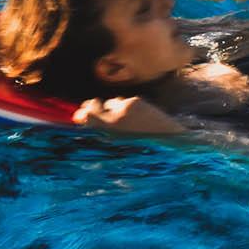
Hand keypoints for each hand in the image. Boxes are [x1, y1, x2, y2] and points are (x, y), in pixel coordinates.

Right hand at [72, 93, 186, 137]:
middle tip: (96, 107)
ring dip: (116, 108)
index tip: (81, 115)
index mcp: (108, 135)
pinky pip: (125, 101)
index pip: (86, 117)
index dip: (82, 114)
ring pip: (112, 102)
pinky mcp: (134, 102)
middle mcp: (113, 122)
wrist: (170, 142)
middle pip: (93, 106)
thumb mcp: (116, 144)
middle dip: (92, 106)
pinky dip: (130, 107)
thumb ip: (98, 129)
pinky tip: (141, 117)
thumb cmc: (141, 148)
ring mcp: (123, 111)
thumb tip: (78, 116)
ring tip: (130, 121)